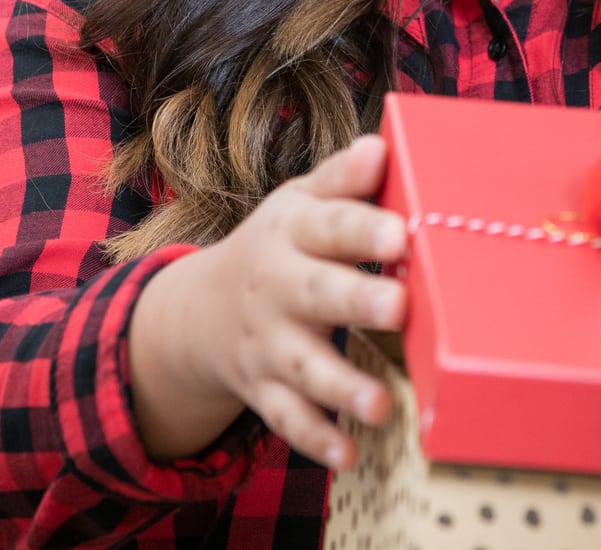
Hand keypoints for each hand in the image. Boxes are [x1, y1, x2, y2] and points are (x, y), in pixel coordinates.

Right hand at [129, 134, 407, 469]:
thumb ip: (341, 180)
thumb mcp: (300, 202)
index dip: (362, 229)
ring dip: (342, 387)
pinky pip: (287, 418)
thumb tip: (380, 145)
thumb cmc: (281, 245)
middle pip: (316, 294)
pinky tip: (348, 454)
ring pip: (304, 366)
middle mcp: (277, 287)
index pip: (328, 226)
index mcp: (291, 232)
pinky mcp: (264, 389)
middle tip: (400, 309)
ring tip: (382, 404)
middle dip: (356, 303)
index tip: (401, 234)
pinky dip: (315, 439)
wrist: (200, 310)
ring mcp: (268, 343)